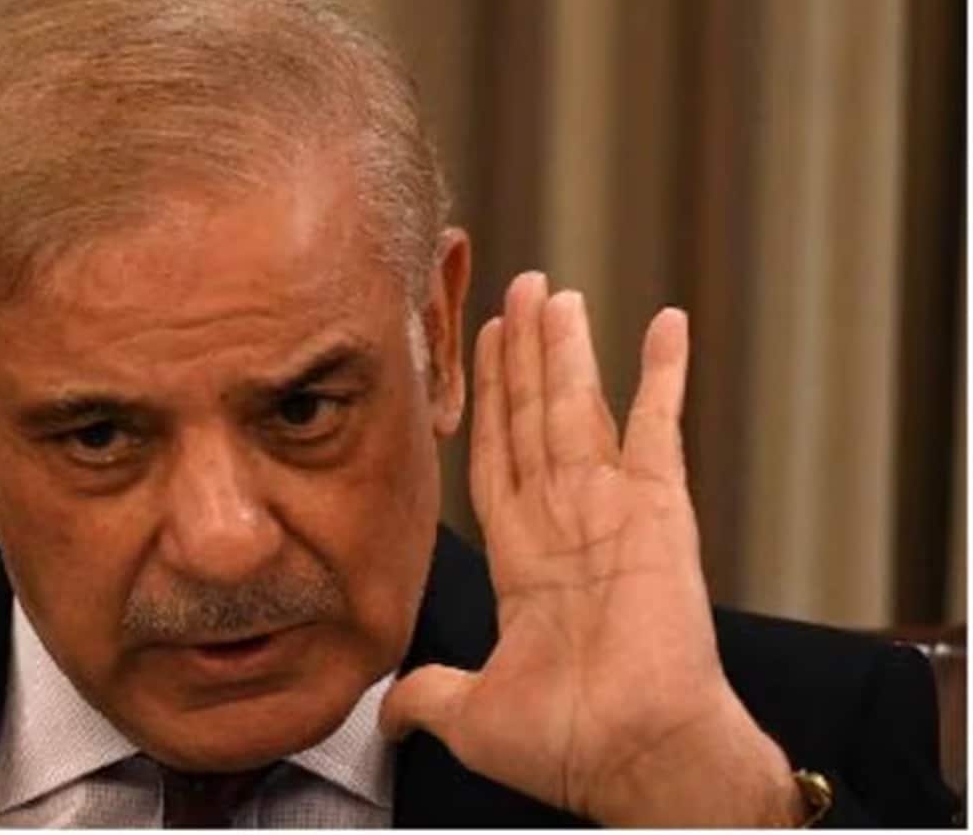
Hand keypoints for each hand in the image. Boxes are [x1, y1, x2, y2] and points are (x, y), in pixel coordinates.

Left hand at [381, 272, 802, 825]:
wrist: (633, 760)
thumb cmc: (569, 746)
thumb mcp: (471, 714)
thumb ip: (428, 695)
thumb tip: (386, 715)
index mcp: (525, 561)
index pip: (496, 458)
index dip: (487, 404)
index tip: (480, 349)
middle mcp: (567, 524)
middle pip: (534, 417)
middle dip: (523, 355)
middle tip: (518, 290)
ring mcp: (613, 512)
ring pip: (579, 408)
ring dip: (567, 349)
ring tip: (556, 292)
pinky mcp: (658, 512)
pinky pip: (658, 429)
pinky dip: (663, 375)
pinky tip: (665, 323)